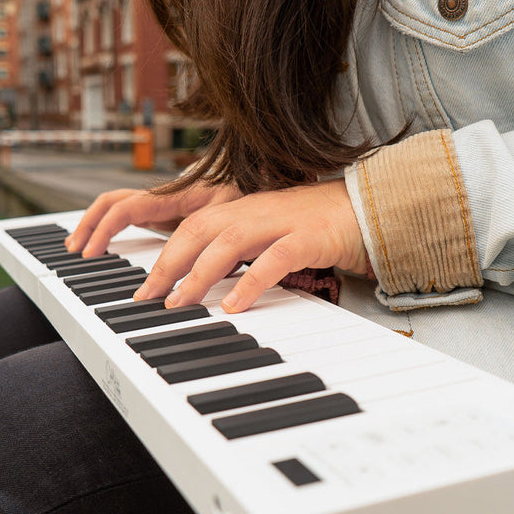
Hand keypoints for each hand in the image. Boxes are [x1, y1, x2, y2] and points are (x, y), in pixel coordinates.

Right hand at [65, 182, 241, 257]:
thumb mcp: (235, 215)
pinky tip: (111, 244)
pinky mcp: (169, 212)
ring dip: (97, 224)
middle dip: (89, 224)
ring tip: (82, 248)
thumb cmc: (251, 194)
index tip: (92, 254)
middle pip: (112, 203)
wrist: (263, 178)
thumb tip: (201, 271)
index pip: (125, 209)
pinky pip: (132, 215)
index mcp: (172, 195)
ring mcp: (164, 204)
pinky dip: (113, 227)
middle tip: (75, 250)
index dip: (104, 230)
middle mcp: (163, 197)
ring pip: (118, 207)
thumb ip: (216, 238)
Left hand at [133, 180, 366, 312]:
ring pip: (229, 241)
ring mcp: (282, 221)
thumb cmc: (315, 227)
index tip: (145, 289)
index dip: (164, 256)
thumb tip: (204, 283)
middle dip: (169, 264)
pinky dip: (251, 282)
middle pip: (199, 229)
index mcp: (243, 209)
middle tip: (148, 298)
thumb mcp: (268, 236)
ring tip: (180, 303)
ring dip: (199, 273)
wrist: (368, 208)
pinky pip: (275, 259)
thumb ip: (239, 252)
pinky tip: (234, 305)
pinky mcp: (309, 236)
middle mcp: (256, 210)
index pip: (191, 227)